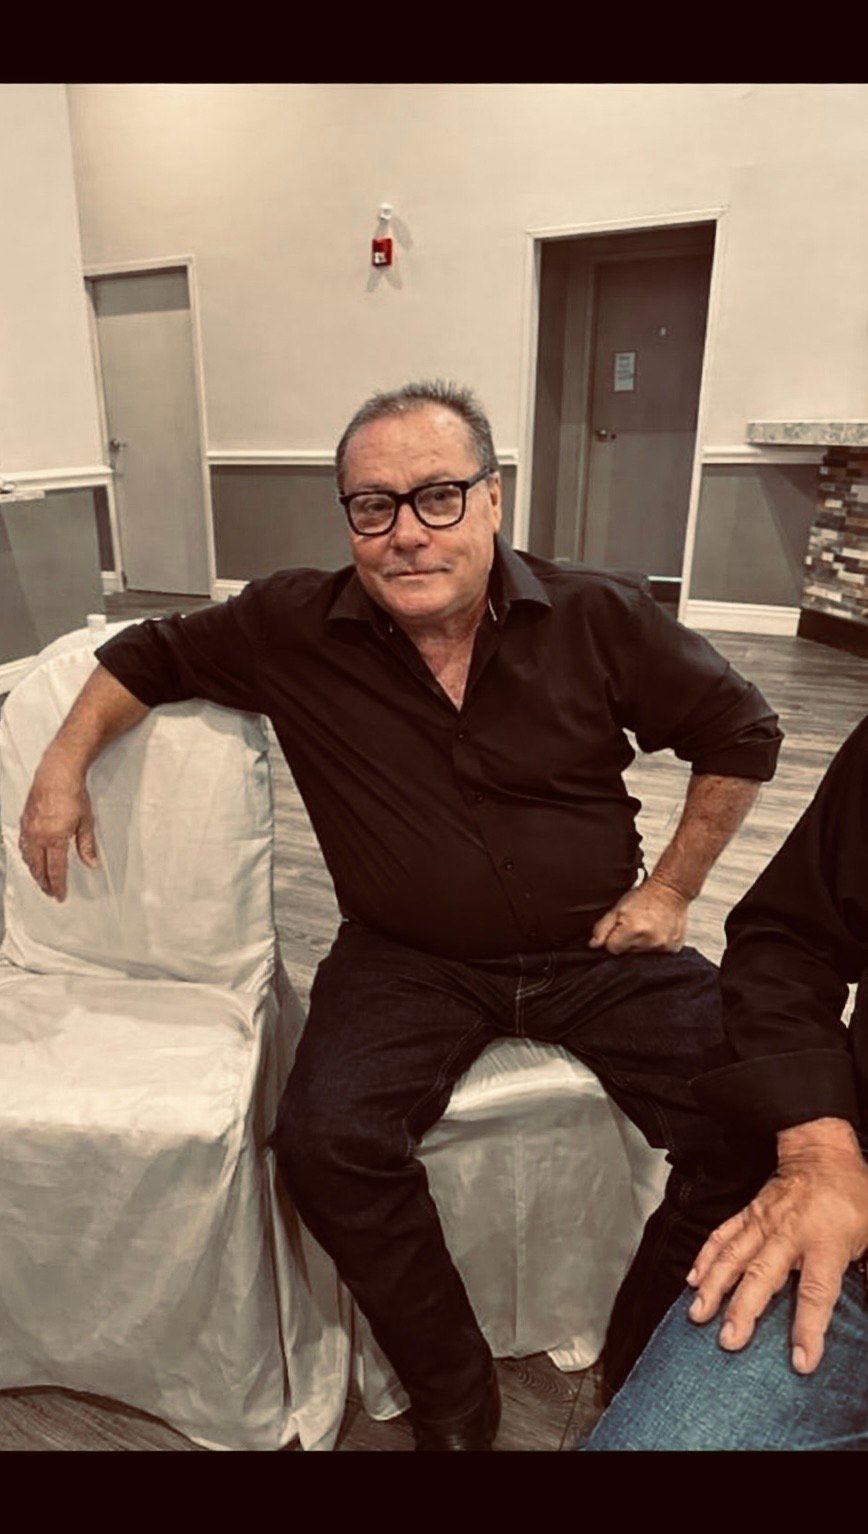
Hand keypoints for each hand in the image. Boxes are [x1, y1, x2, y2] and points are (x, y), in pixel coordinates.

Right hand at [18, 764, 97, 901]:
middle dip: (45, 883)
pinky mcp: (24, 821)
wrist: (57, 773)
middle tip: (51, 892)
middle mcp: (37, 836)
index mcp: (54, 839)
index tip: (60, 895)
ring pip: (28, 858)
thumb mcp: (86, 822)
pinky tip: (31, 859)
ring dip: (35, 872)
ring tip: (42, 880)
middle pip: (38, 868)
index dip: (58, 885)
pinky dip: (27, 857)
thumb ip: (87, 846)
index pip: (55, 870)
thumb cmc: (72, 794)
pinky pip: (23, 845)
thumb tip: (92, 864)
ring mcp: (28, 829)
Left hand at [588, 877, 689, 954]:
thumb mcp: (618, 907)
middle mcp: (649, 941)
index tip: (620, 928)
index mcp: (633, 930)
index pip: (612, 949)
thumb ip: (602, 928)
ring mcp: (663, 947)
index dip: (613, 939)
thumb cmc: (644, 897)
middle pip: (627, 953)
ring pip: (641, 956)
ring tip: (646, 928)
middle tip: (635, 925)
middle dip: (627, 942)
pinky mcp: (673, 949)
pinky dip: (654, 947)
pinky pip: (656, 955)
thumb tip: (593, 945)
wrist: (671, 890)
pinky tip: (656, 933)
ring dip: (640, 945)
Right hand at [686, 1140, 867, 1372]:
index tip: (801, 1360)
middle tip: (729, 1340)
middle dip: (743, 1309)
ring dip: (714, 1287)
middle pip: (763, 1276)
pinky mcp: (748, 1214)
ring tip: (698, 1314)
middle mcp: (789, 1234)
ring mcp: (764, 1222)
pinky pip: (722, 1235)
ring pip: (734, 1257)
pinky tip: (693, 1280)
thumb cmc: (850, 1195)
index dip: (809, 1328)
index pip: (817, 1292)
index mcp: (825, 1242)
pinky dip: (705, 1258)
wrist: (820, 1151)